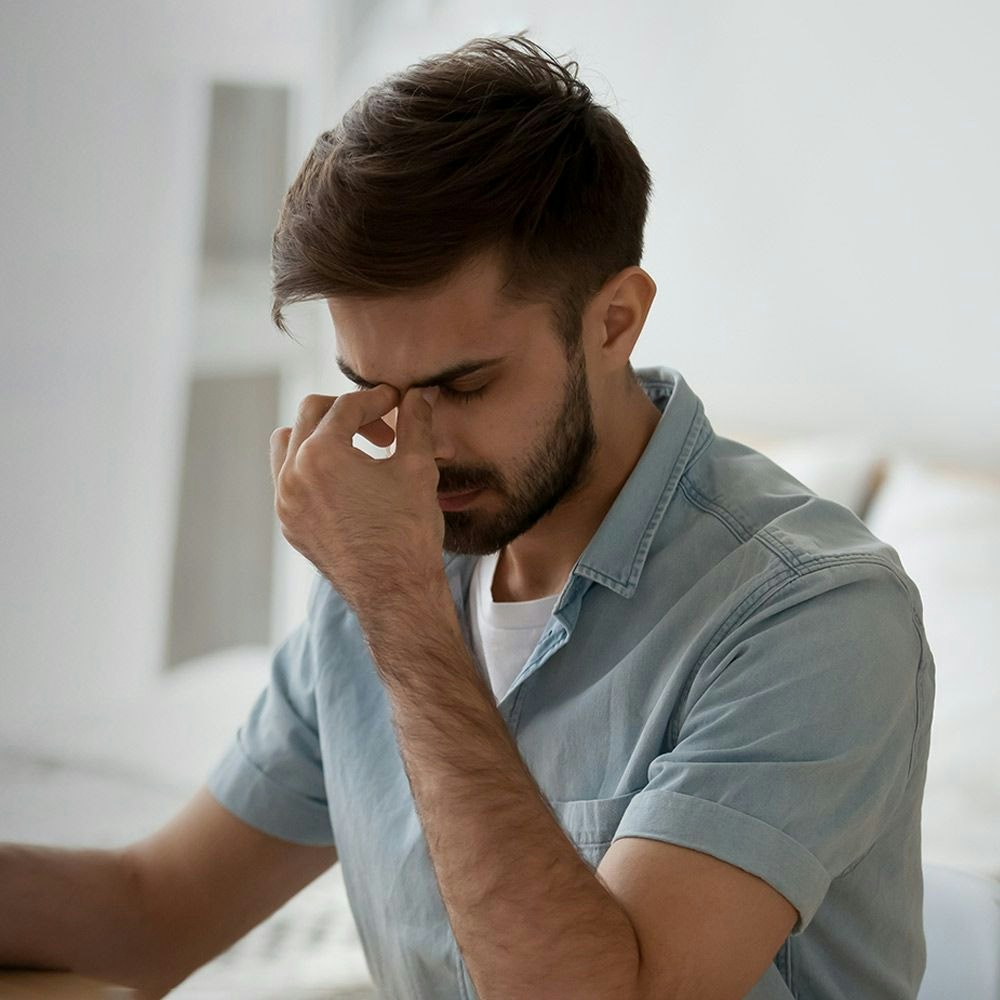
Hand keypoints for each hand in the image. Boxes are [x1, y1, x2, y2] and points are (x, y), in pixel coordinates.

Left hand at [269, 384, 444, 617]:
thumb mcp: (417, 468)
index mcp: (321, 455)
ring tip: (355, 449)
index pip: (346, 407)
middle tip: (382, 427)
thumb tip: (422, 393)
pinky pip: (288, 479)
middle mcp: (292, 475)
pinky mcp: (289, 524)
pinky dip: (311, 467)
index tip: (398, 402)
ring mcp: (285, 502)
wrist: (394, 591)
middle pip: (311, 414)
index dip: (377, 399)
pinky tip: (346, 480)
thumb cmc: (408, 531)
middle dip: (348, 412)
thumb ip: (415, 423)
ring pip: (288, 444)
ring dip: (319, 435)